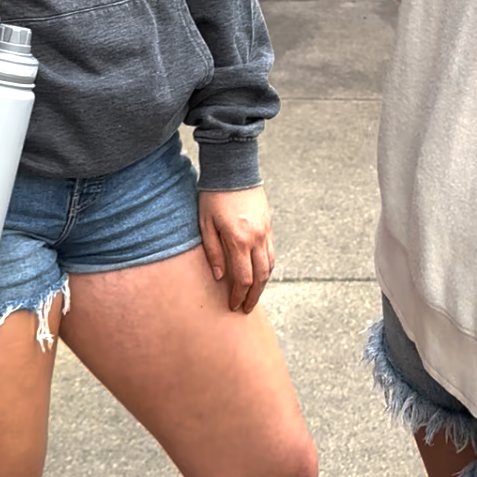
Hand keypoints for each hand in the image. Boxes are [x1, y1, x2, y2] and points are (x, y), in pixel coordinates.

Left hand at [198, 187, 274, 313]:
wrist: (233, 168)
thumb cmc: (213, 195)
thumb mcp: (205, 224)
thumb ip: (213, 252)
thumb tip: (219, 277)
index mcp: (239, 239)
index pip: (243, 278)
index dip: (238, 295)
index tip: (233, 306)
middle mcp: (257, 237)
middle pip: (261, 276)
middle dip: (254, 296)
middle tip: (246, 308)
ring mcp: (266, 230)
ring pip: (270, 265)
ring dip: (263, 283)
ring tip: (253, 294)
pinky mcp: (269, 223)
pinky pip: (271, 251)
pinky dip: (267, 266)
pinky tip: (259, 272)